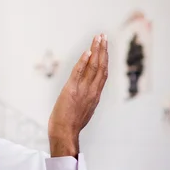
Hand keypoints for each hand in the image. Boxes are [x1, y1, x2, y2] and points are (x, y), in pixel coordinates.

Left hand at [48, 34, 107, 155]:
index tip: (105, 47)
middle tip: (103, 36)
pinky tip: (87, 52)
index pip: (103, 73)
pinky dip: (83, 62)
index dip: (105, 59)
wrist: (65, 134)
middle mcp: (92, 91)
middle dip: (103, 50)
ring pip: (92, 67)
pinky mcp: (71, 91)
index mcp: (95, 95)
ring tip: (98, 38)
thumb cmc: (71, 125)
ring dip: (95, 51)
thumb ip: (87, 100)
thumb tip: (87, 95)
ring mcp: (83, 91)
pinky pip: (79, 74)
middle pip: (101, 66)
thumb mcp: (84, 110)